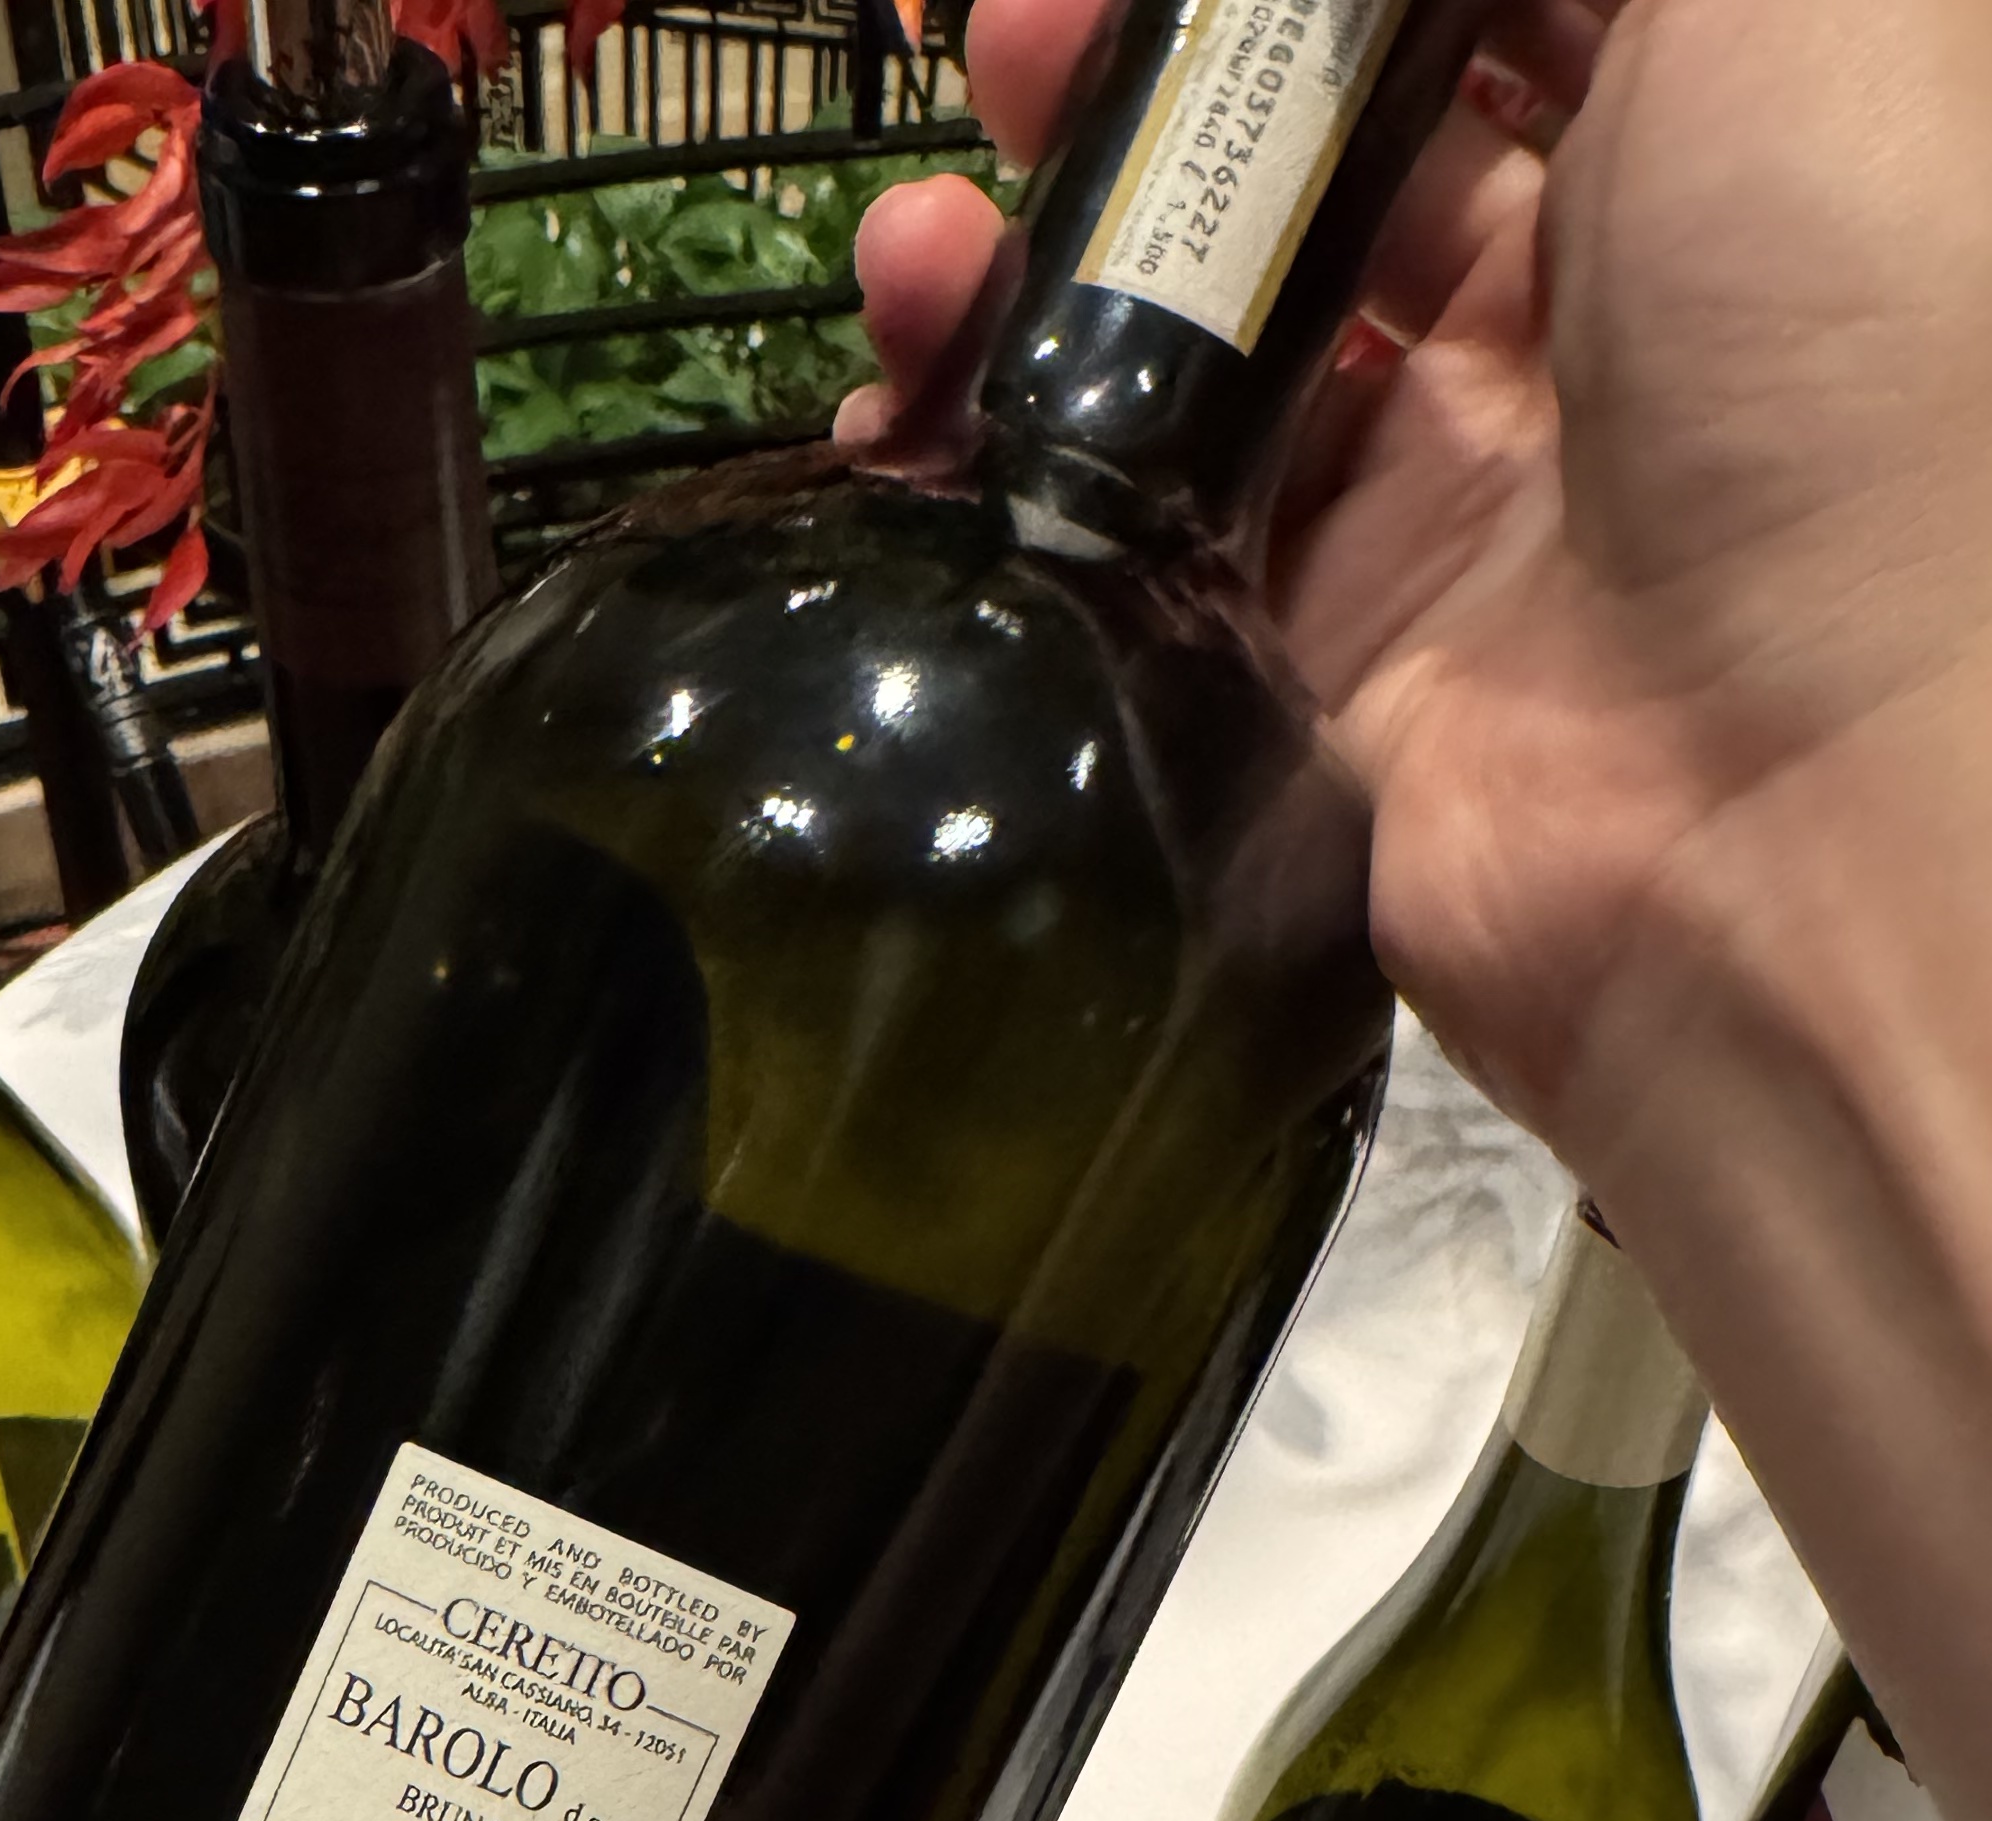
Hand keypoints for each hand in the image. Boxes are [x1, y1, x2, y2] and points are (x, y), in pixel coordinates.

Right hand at [841, 1, 1991, 1164]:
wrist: (1800, 788)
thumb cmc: (1854, 341)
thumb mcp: (1812, 0)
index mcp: (1721, 131)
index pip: (1484, 12)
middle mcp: (1589, 302)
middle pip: (1323, 143)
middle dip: (1157, 77)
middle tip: (1016, 39)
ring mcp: (1450, 486)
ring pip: (1211, 324)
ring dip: (1054, 246)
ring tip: (931, 224)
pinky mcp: (1332, 654)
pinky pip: (1146, 527)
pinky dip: (1015, 451)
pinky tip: (920, 389)